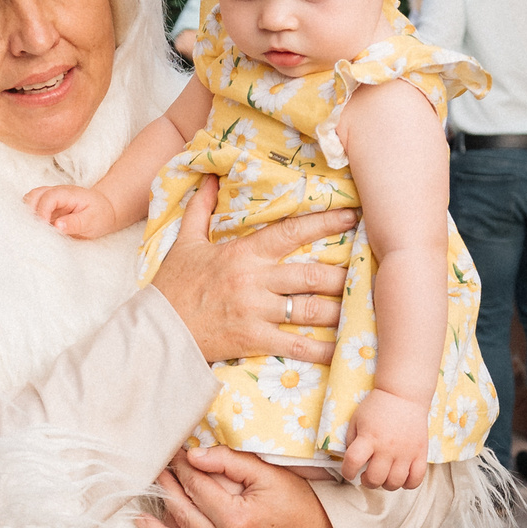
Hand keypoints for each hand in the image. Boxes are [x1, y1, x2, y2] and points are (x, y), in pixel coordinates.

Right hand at [25, 184, 119, 238]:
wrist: (104, 210)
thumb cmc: (100, 214)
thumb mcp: (92, 220)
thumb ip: (75, 223)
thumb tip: (57, 226)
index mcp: (68, 194)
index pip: (48, 197)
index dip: (42, 212)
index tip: (45, 227)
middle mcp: (56, 193)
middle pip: (34, 195)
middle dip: (30, 212)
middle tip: (35, 230)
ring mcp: (50, 199)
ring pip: (30, 200)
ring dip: (27, 214)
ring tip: (33, 230)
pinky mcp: (47, 207)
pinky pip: (32, 208)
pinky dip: (29, 217)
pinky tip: (34, 229)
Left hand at [137, 447, 346, 527]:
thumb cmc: (301, 504)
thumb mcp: (271, 475)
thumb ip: (231, 463)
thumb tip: (194, 455)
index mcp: (237, 518)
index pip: (197, 489)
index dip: (181, 470)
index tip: (171, 458)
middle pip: (185, 517)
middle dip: (166, 493)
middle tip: (153, 478)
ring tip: (139, 520)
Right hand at [147, 177, 355, 364]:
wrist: (157, 331)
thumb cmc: (173, 287)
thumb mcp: (185, 243)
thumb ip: (201, 210)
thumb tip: (210, 178)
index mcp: (243, 254)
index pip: (291, 232)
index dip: (325, 221)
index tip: (352, 215)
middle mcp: (255, 281)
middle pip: (311, 274)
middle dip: (343, 273)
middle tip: (369, 271)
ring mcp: (256, 312)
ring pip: (310, 309)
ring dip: (339, 309)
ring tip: (361, 307)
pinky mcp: (254, 340)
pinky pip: (296, 345)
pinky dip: (321, 349)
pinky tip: (341, 349)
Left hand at [339, 390, 429, 490]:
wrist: (404, 395)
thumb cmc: (377, 407)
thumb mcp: (357, 420)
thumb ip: (352, 441)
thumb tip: (352, 462)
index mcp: (369, 438)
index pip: (353, 462)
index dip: (347, 472)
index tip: (349, 472)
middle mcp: (387, 447)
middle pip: (375, 478)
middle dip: (367, 482)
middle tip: (367, 476)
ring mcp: (406, 452)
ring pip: (395, 483)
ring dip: (385, 485)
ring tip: (383, 477)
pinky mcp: (421, 453)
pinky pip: (416, 479)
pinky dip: (408, 484)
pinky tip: (401, 478)